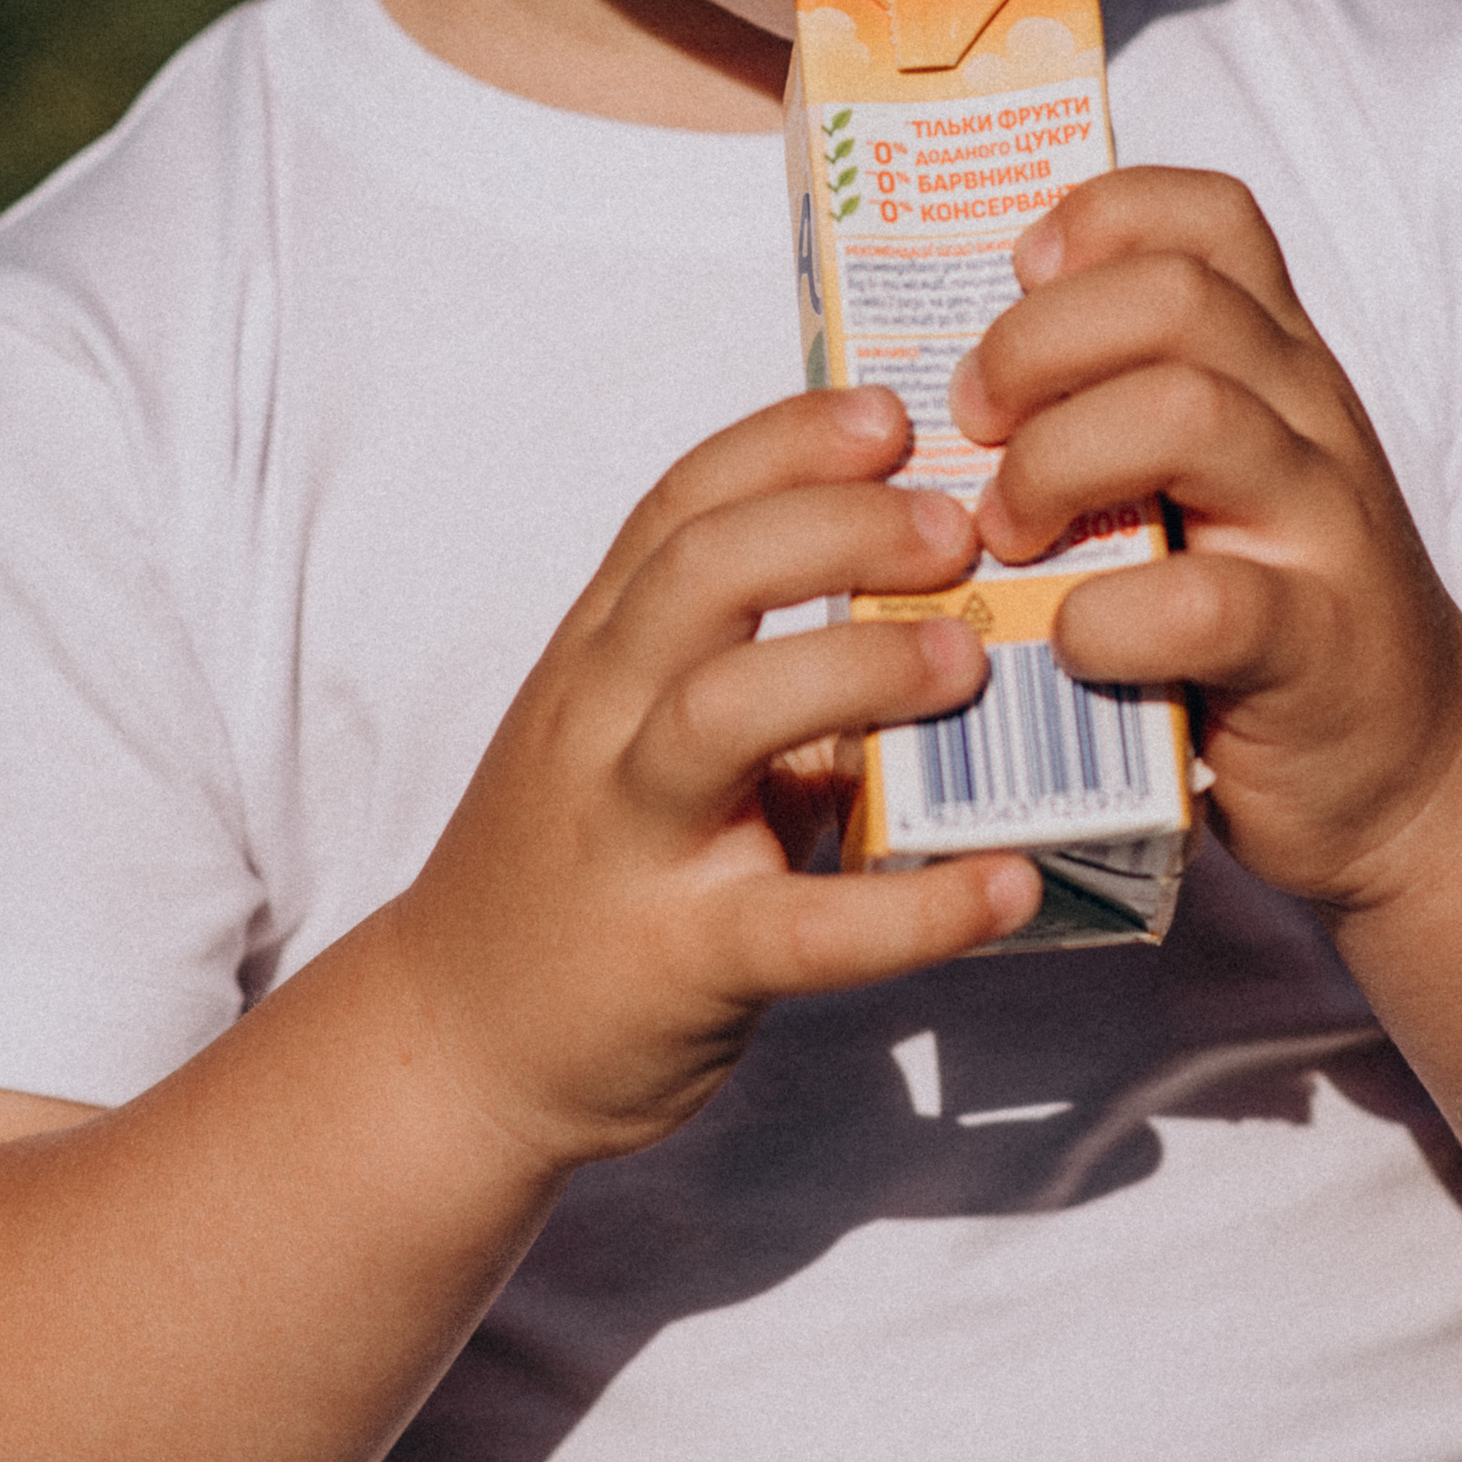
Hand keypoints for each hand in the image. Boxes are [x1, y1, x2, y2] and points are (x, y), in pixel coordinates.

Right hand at [391, 390, 1036, 1172]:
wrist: (452, 1049)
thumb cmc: (574, 873)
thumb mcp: (628, 740)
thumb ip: (747, 673)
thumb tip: (925, 610)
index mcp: (597, 657)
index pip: (679, 508)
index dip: (784, 443)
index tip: (891, 412)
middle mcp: (599, 726)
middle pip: (698, 577)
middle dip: (833, 528)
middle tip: (955, 527)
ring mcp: (630, 842)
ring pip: (722, 715)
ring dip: (857, 670)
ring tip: (971, 663)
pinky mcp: (677, 964)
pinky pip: (802, 929)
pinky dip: (915, 910)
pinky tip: (1009, 884)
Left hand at [951, 169, 1461, 907]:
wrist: (1413, 764)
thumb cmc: (1263, 606)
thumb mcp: (1206, 480)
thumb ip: (1118, 410)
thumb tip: (944, 382)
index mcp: (1273, 362)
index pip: (1210, 218)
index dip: (1100, 218)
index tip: (1020, 280)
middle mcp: (1309, 416)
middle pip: (1178, 295)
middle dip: (1039, 343)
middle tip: (976, 422)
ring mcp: (1324, 525)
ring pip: (1191, 412)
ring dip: (1056, 461)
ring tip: (1007, 529)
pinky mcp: (1317, 645)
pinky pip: (1206, 600)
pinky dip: (1107, 617)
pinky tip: (1070, 641)